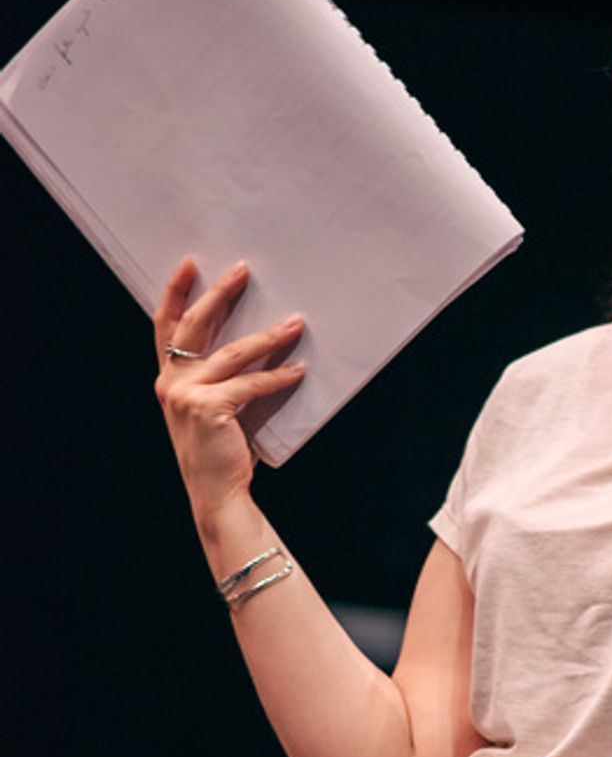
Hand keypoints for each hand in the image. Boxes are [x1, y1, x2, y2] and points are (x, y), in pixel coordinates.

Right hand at [153, 257, 305, 525]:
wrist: (216, 494)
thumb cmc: (221, 450)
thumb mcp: (212, 406)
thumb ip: (219, 377)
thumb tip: (259, 339)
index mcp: (168, 379)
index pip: (167, 326)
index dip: (177, 292)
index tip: (190, 263)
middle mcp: (170, 383)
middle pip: (195, 325)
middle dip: (220, 293)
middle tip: (243, 270)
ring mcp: (185, 395)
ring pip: (234, 352)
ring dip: (269, 335)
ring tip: (296, 322)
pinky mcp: (208, 408)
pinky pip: (251, 384)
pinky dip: (278, 377)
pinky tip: (299, 370)